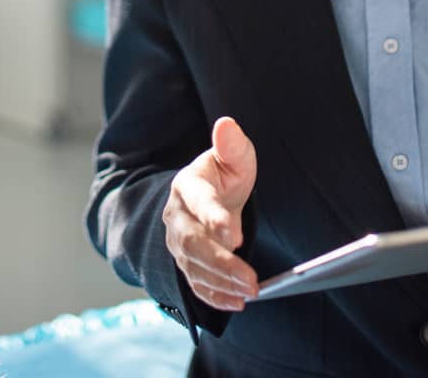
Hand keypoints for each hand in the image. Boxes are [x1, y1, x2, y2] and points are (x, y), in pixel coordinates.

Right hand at [163, 117, 260, 310]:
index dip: (213, 218)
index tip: (233, 235)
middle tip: (251, 279)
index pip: (198, 202)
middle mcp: (176, 217)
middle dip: (222, 263)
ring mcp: (178, 243)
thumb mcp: (231, 157)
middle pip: (193, 243)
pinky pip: (195, 284)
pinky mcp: (185, 264)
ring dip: (222, 283)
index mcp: (187, 186)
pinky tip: (236, 302)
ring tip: (251, 292)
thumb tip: (226, 124)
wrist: (204, 198)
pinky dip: (214, 296)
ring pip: (194, 267)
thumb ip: (232, 144)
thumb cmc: (222, 176)